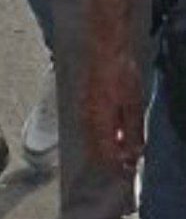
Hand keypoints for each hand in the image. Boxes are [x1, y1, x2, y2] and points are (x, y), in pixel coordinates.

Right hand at [83, 50, 144, 172]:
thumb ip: (133, 132)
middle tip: (128, 159)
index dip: (117, 167)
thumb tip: (133, 153)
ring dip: (106, 147)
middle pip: (95, 151)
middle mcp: (87, 119)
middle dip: (111, 159)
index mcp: (99, 122)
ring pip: (91, 140)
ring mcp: (83, 110)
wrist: (105, 49)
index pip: (104, 156)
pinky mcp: (84, 103)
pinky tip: (115, 129)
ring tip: (124, 144)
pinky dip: (102, 135)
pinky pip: (90, 128)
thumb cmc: (120, 74)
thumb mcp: (134, 104)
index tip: (130, 169)